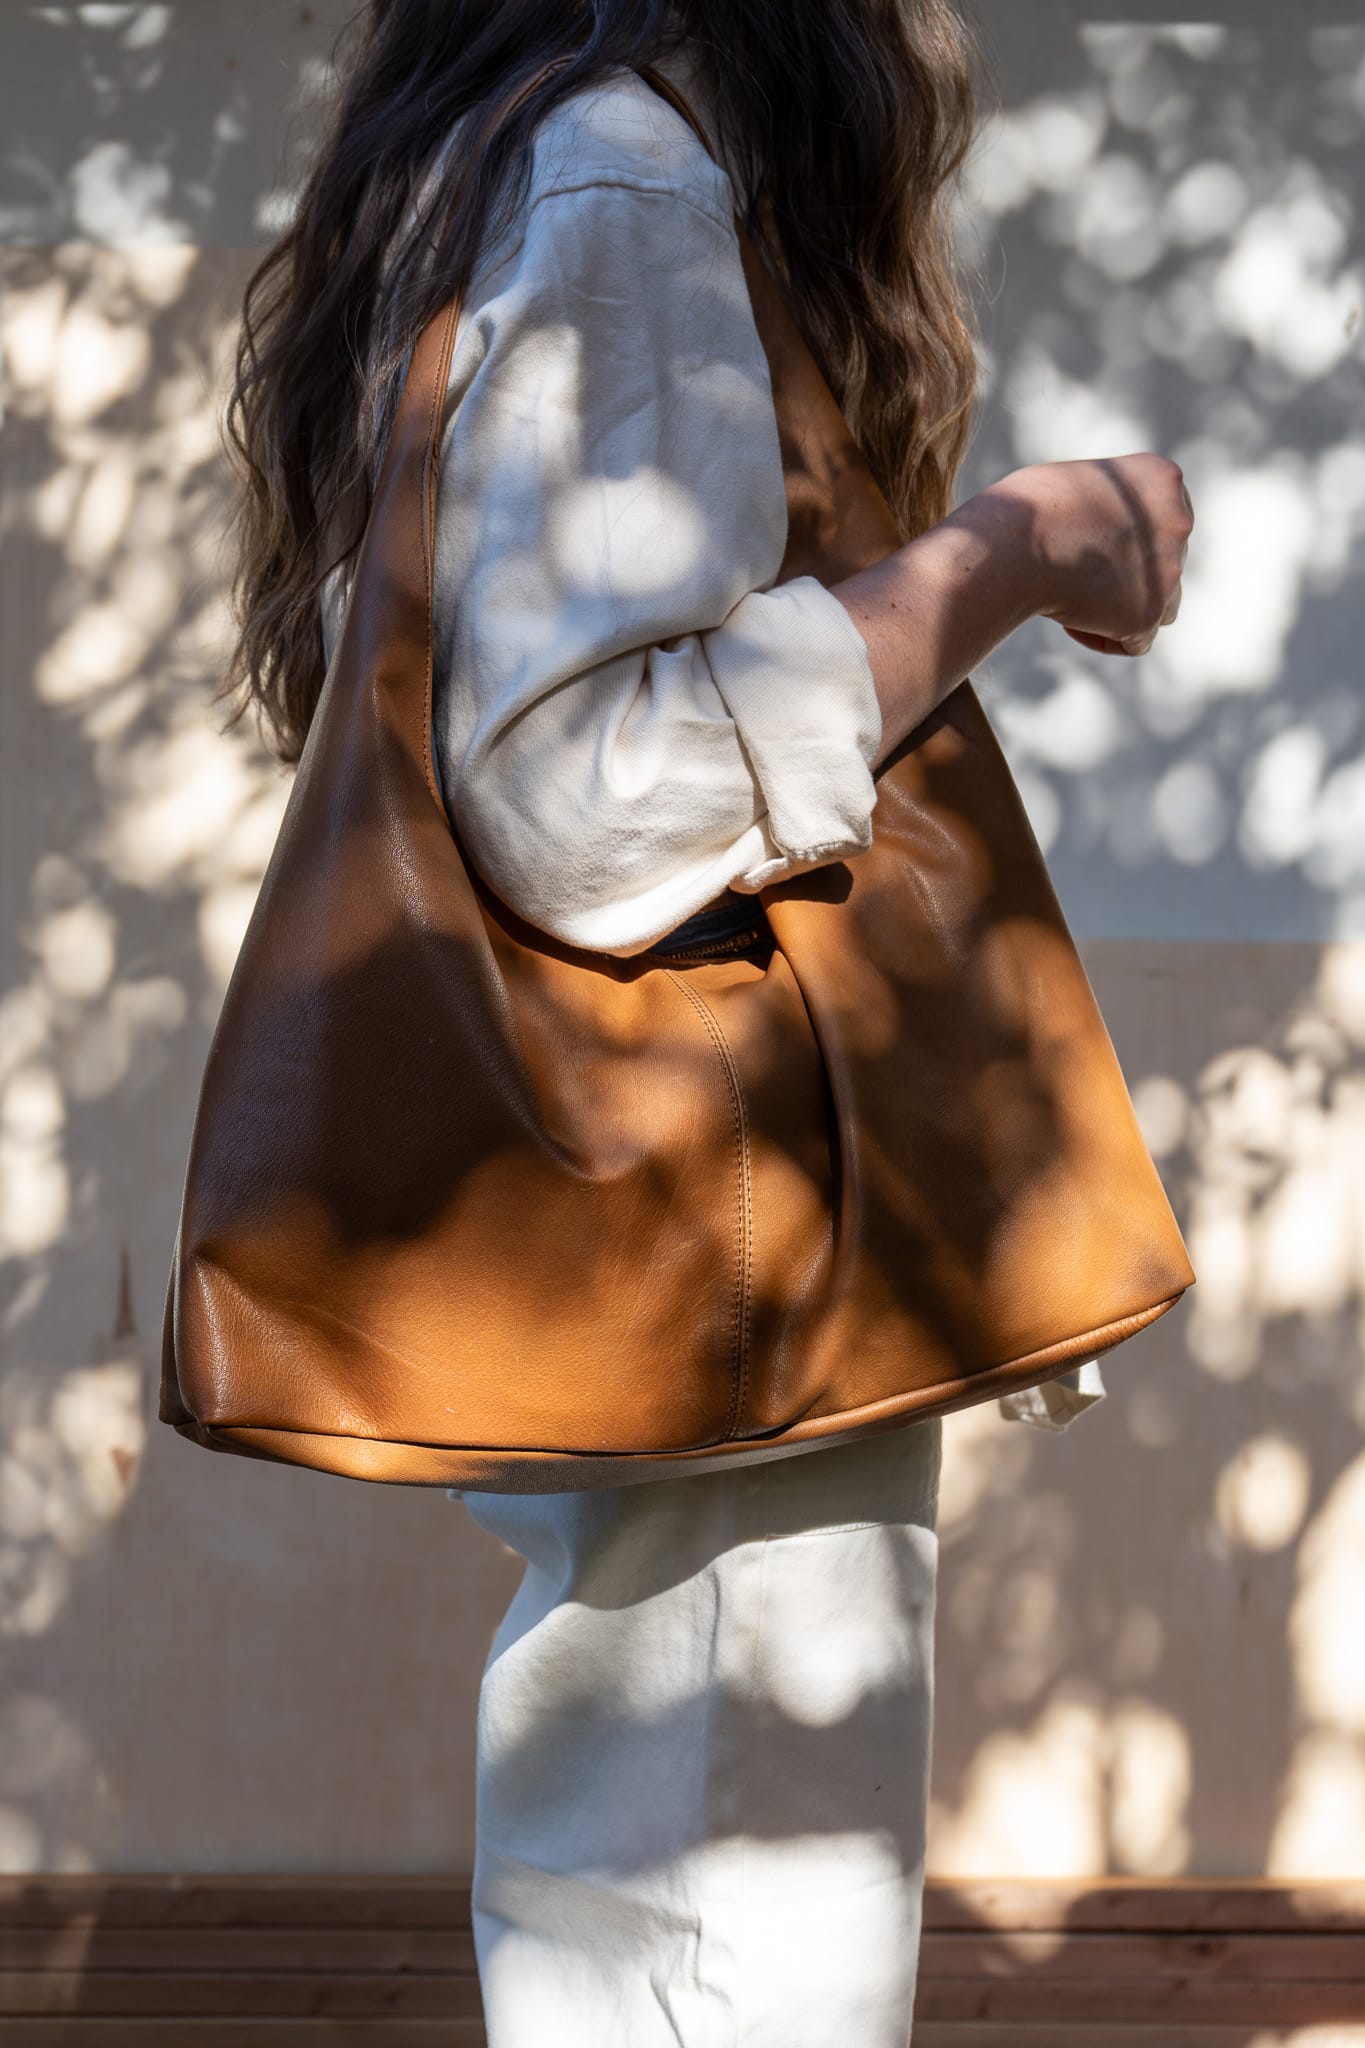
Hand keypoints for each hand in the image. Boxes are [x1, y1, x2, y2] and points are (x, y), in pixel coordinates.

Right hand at [991, 454, 1193, 656]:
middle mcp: (1178, 520)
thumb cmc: (1024, 511)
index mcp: (1162, 479)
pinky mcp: (1149, 613)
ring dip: (1125, 610)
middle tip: (1073, 576)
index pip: (1164, 521)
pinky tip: (1068, 622)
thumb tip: (1114, 542)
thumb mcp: (1078, 486)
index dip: (1126, 541)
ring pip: (1163, 605)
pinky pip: (1138, 641)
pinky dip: (1106, 640)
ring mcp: (1169, 569)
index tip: (1087, 546)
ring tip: (1073, 603)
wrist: (1011, 544)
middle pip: (1165, 563)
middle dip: (1123, 576)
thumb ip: (1110, 506)